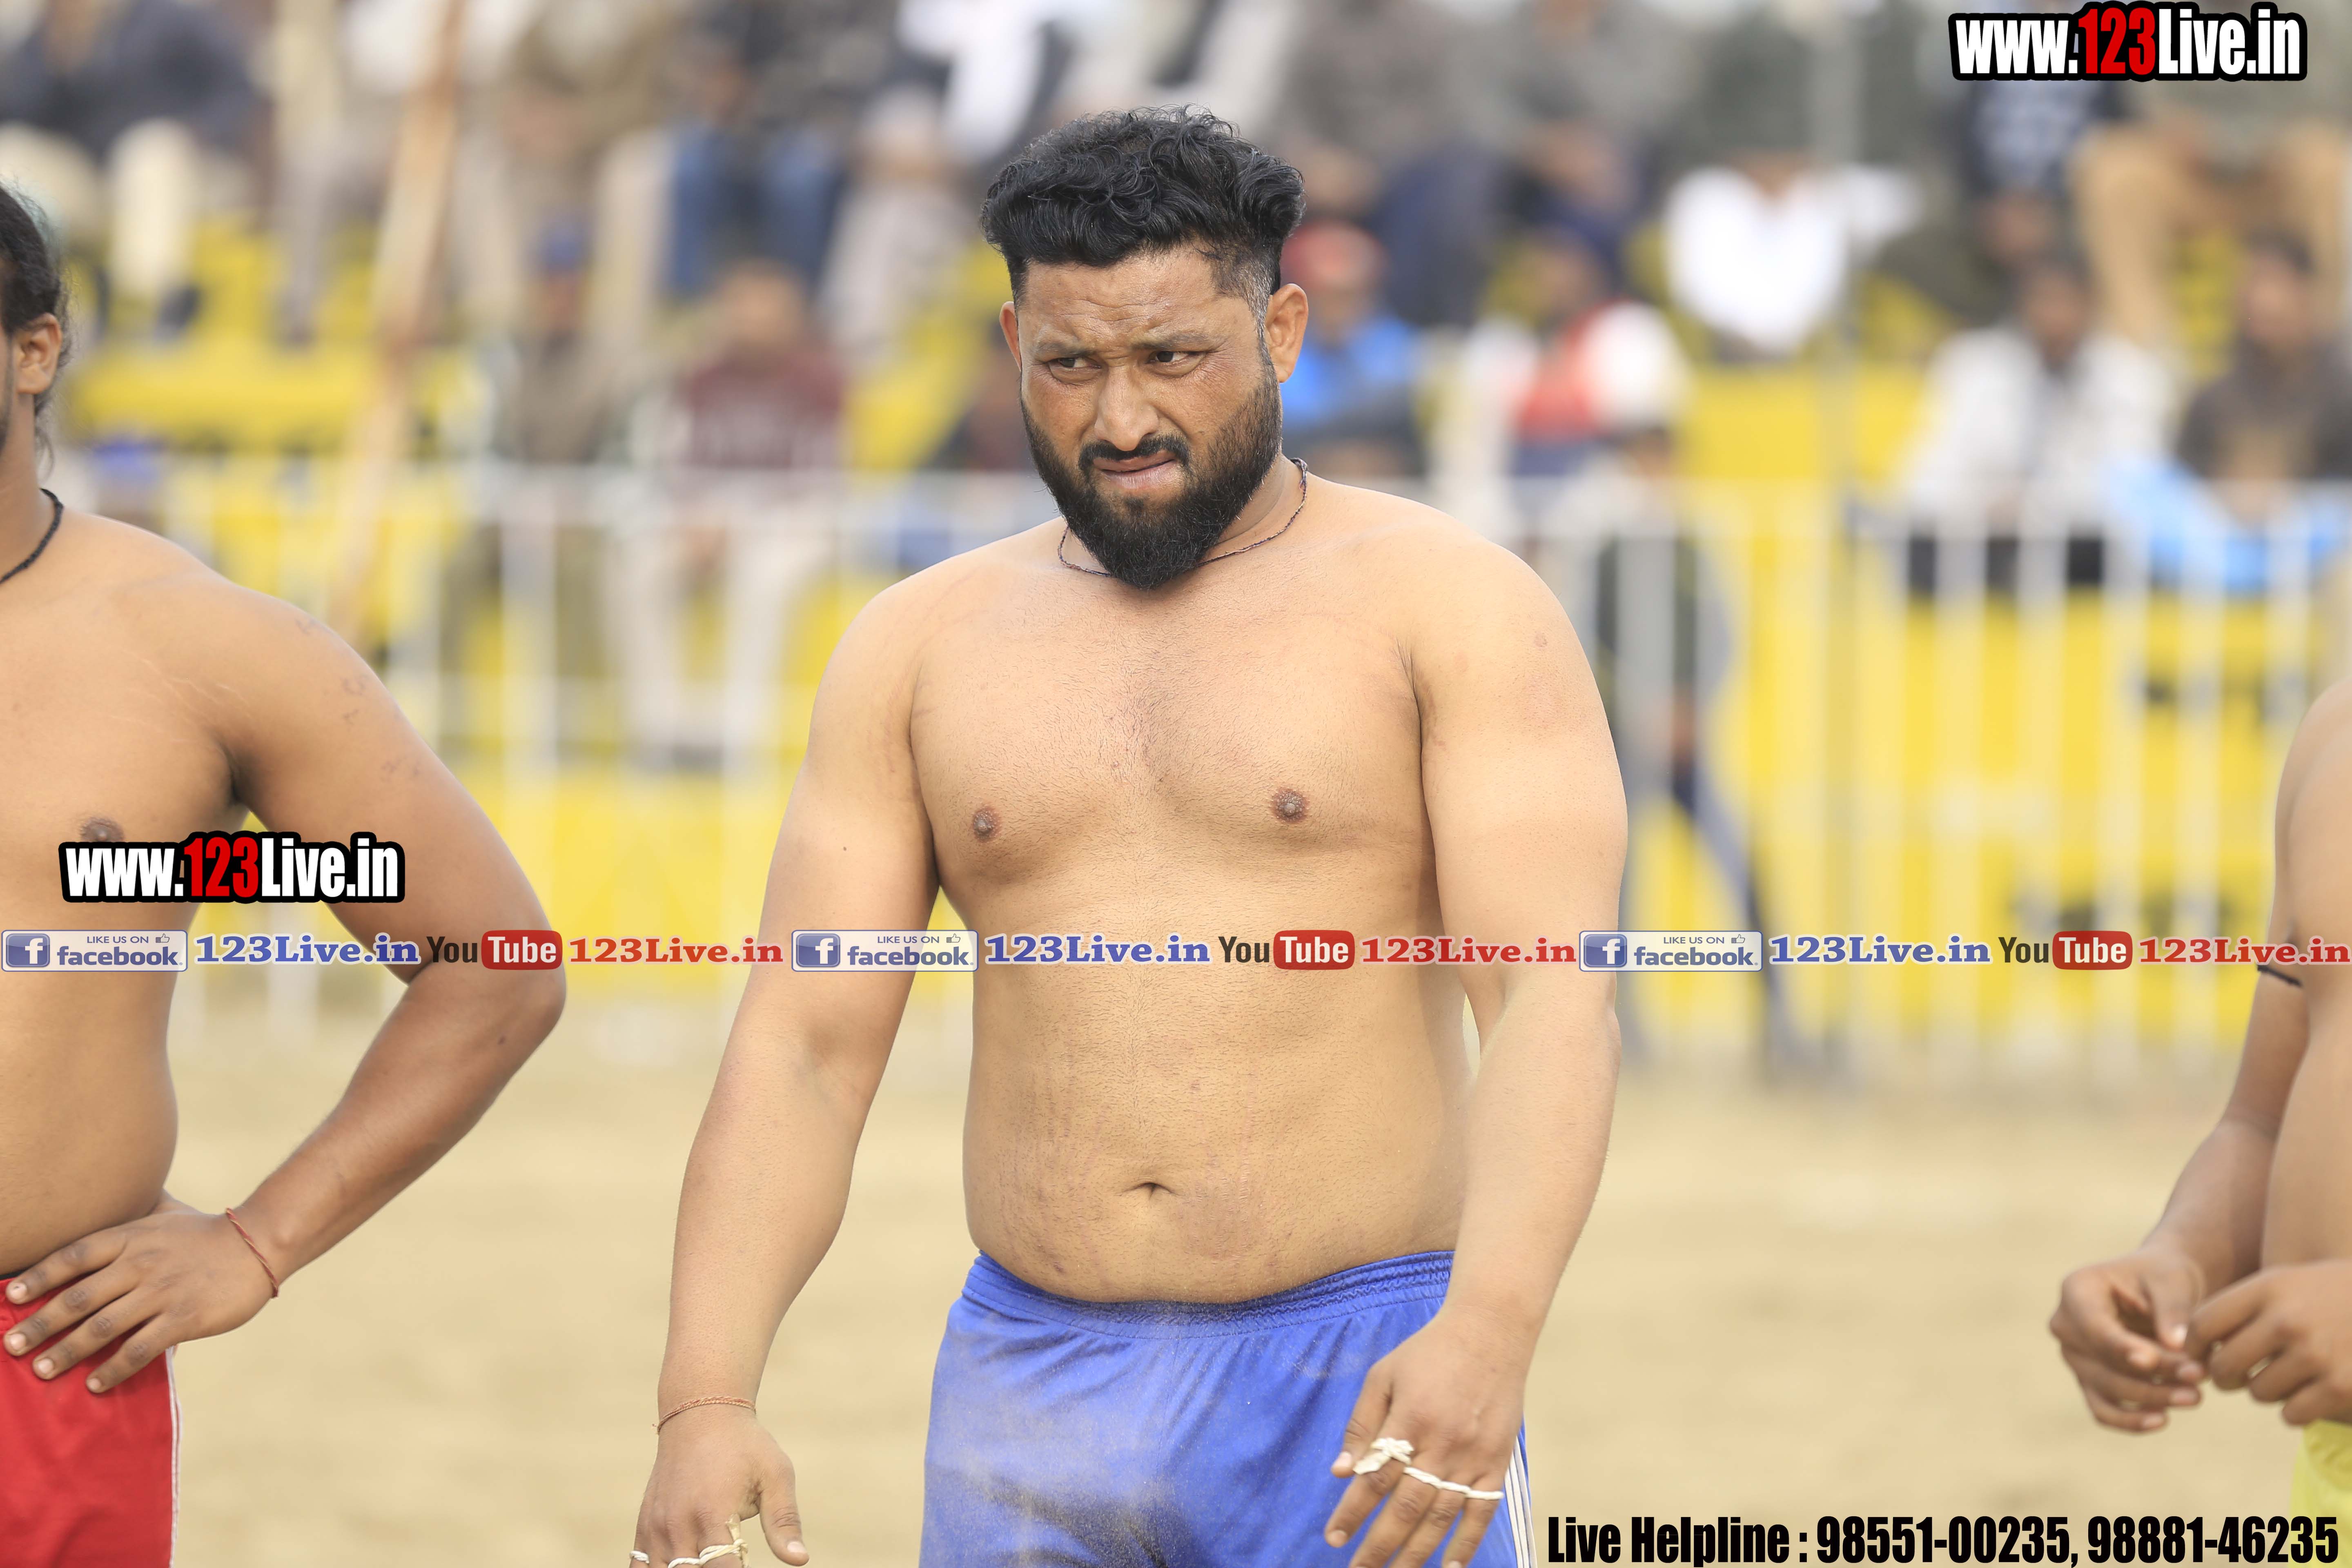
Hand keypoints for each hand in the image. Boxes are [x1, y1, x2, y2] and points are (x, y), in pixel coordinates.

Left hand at [2, 1198, 275, 1392]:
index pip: (73, 1256)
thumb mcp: (167, 1212)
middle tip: (11, 1347)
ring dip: (67, 1351)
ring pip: (103, 1327)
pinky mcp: (185, 1318)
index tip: (11, 1296)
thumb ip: (135, 1208)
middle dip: (40, 1324)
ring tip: (42, 1370)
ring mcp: (162, 1292)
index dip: (39, 1276)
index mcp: (132, 1238)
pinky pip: (140, 1348)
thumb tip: (113, 1188)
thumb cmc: (207, 1232)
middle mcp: (141, 1265)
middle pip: (78, 1297)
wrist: (261, 1243)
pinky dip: (113, 1369)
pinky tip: (94, 1384)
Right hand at [633, 1405, 807, 1565]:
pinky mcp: (644, 1526)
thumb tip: (800, 1560)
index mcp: (712, 1513)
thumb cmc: (745, 1445)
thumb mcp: (775, 1475)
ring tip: (708, 1561)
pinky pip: (641, 1567)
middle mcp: (677, 1525)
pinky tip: (682, 1563)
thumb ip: (784, 1521)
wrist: (700, 1413)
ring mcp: (656, 1527)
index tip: (749, 1566)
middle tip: (731, 1561)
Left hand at [1323, 1304, 1531, 1567]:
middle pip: (1406, 1507)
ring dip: (1417, 1552)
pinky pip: (1482, 1511)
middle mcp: (1442, 1444)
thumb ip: (1361, 1424)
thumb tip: (1340, 1472)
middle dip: (1379, 1545)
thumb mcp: (1384, 1375)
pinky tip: (1450, 1566)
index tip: (1333, 1538)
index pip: (1374, 1478)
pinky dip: (1468, 1542)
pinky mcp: (1498, 1462)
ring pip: (1441, 1517)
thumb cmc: (1429, 1352)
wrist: (1490, 1333)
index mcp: (1410, 1420)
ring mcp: (1474, 1456)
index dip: (1352, 1512)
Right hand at [2049, 1244, 2207, 1430]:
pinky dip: (2129, 1420)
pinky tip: (2162, 1419)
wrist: (2163, 1290)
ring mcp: (2075, 1357)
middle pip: (2103, 1362)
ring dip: (2151, 1397)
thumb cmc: (2165, 1277)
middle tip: (2198, 1376)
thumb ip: (2173, 1310)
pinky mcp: (2090, 1381)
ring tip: (2195, 1396)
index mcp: (2076, 1290)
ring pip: (2107, 1389)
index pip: (2094, 1326)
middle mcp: (2066, 1326)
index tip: (2150, 1361)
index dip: (2120, 1346)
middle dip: (2152, 1374)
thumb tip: (2175, 1345)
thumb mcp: (2172, 1282)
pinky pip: (2102, 1410)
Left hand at [2188, 1260, 2351, 1425]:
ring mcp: (2315, 1356)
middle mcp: (2288, 1321)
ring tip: (2289, 1375)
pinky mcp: (2340, 1389)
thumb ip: (2240, 1307)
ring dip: (2267, 1390)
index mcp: (2269, 1289)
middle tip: (2238, 1376)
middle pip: (2225, 1366)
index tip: (2201, 1356)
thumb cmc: (2331, 1296)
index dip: (2194, 1347)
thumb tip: (2190, 1345)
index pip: (2203, 1324)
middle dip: (2227, 1376)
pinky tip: (2313, 1391)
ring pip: (2258, 1393)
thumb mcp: (2286, 1283)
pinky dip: (2297, 1409)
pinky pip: (2291, 1414)